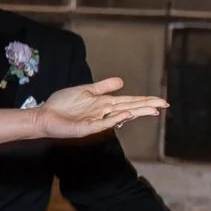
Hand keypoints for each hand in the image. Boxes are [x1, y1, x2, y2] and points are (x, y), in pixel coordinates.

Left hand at [38, 77, 165, 138]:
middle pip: (130, 108)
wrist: (46, 115)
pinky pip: (104, 123)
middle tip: (164, 106)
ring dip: (137, 112)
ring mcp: (97, 121)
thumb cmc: (63, 104)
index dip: (145, 101)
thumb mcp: (86, 90)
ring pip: (121, 116)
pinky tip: (127, 113)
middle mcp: (104, 113)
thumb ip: (104, 86)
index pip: (129, 101)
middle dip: (147, 107)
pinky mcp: (88, 128)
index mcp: (104, 104)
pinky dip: (116, 118)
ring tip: (153, 110)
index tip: (161, 102)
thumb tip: (122, 81)